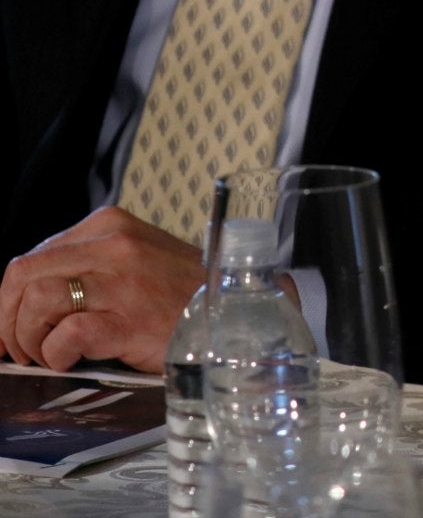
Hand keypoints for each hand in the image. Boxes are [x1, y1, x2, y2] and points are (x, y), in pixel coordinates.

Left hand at [0, 207, 202, 372]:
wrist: (237, 314)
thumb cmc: (182, 294)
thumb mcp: (137, 260)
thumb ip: (90, 265)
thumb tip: (30, 297)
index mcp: (110, 226)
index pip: (32, 256)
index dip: (9, 300)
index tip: (8, 329)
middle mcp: (114, 246)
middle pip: (23, 274)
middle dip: (7, 319)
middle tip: (17, 348)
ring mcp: (123, 282)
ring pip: (37, 300)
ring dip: (28, 338)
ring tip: (45, 356)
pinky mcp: (130, 320)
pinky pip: (66, 335)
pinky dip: (57, 354)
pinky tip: (71, 360)